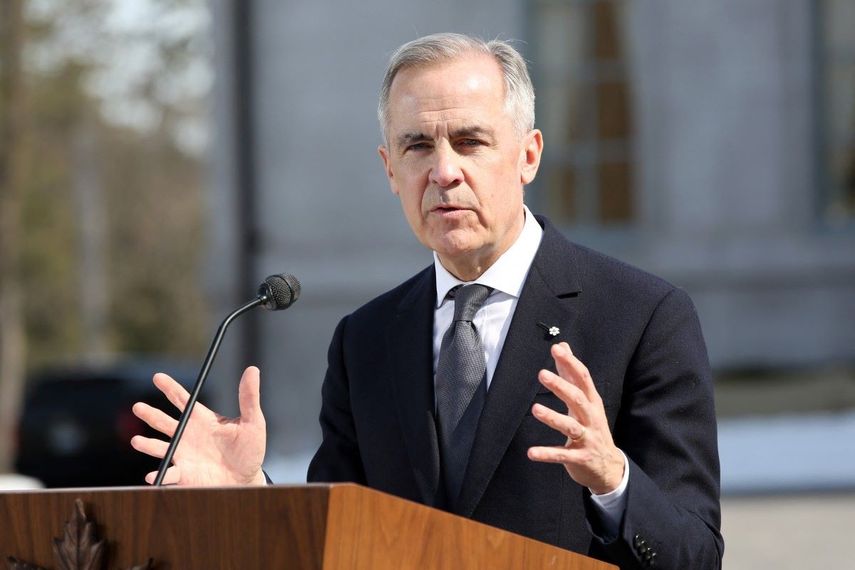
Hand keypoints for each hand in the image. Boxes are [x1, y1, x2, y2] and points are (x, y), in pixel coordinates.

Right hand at [130, 366, 266, 485]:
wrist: (247, 479)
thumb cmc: (250, 449)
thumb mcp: (253, 421)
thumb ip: (249, 397)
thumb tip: (252, 370)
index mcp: (202, 419)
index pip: (182, 399)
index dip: (169, 387)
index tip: (157, 377)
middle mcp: (188, 435)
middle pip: (164, 421)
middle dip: (150, 414)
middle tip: (138, 407)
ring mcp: (184, 455)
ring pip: (160, 447)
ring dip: (147, 445)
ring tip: (136, 441)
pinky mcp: (184, 475)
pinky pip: (168, 474)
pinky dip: (159, 475)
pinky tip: (151, 476)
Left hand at [527, 342, 624, 494]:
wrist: (609, 467)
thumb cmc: (593, 428)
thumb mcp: (586, 402)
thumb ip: (572, 375)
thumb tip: (563, 346)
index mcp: (592, 403)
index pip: (583, 379)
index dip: (571, 363)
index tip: (557, 349)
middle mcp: (591, 418)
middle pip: (578, 399)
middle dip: (561, 386)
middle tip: (542, 374)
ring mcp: (587, 439)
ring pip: (571, 427)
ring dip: (553, 418)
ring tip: (535, 409)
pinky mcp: (580, 458)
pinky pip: (563, 455)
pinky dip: (547, 454)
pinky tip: (531, 452)